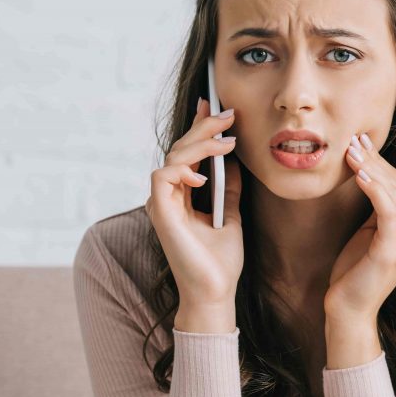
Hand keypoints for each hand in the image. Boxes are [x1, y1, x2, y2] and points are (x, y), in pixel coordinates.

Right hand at [144, 97, 243, 307]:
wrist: (216, 291)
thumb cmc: (221, 260)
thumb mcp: (231, 214)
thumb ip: (228, 188)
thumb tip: (234, 160)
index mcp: (182, 195)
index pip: (188, 153)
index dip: (199, 127)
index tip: (214, 105)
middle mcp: (169, 196)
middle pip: (180, 149)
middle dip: (204, 127)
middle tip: (228, 114)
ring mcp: (163, 204)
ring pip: (172, 157)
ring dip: (200, 144)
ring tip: (227, 141)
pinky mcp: (161, 213)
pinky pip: (162, 177)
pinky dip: (182, 170)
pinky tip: (204, 175)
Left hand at [325, 132, 395, 322]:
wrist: (349, 309)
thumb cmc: (354, 272)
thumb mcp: (369, 233)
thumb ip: (377, 210)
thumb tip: (368, 173)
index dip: (380, 163)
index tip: (360, 143)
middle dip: (374, 160)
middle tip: (353, 140)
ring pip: (392, 193)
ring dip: (370, 169)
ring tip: (350, 151)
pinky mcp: (395, 248)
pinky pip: (387, 209)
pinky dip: (373, 188)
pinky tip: (357, 174)